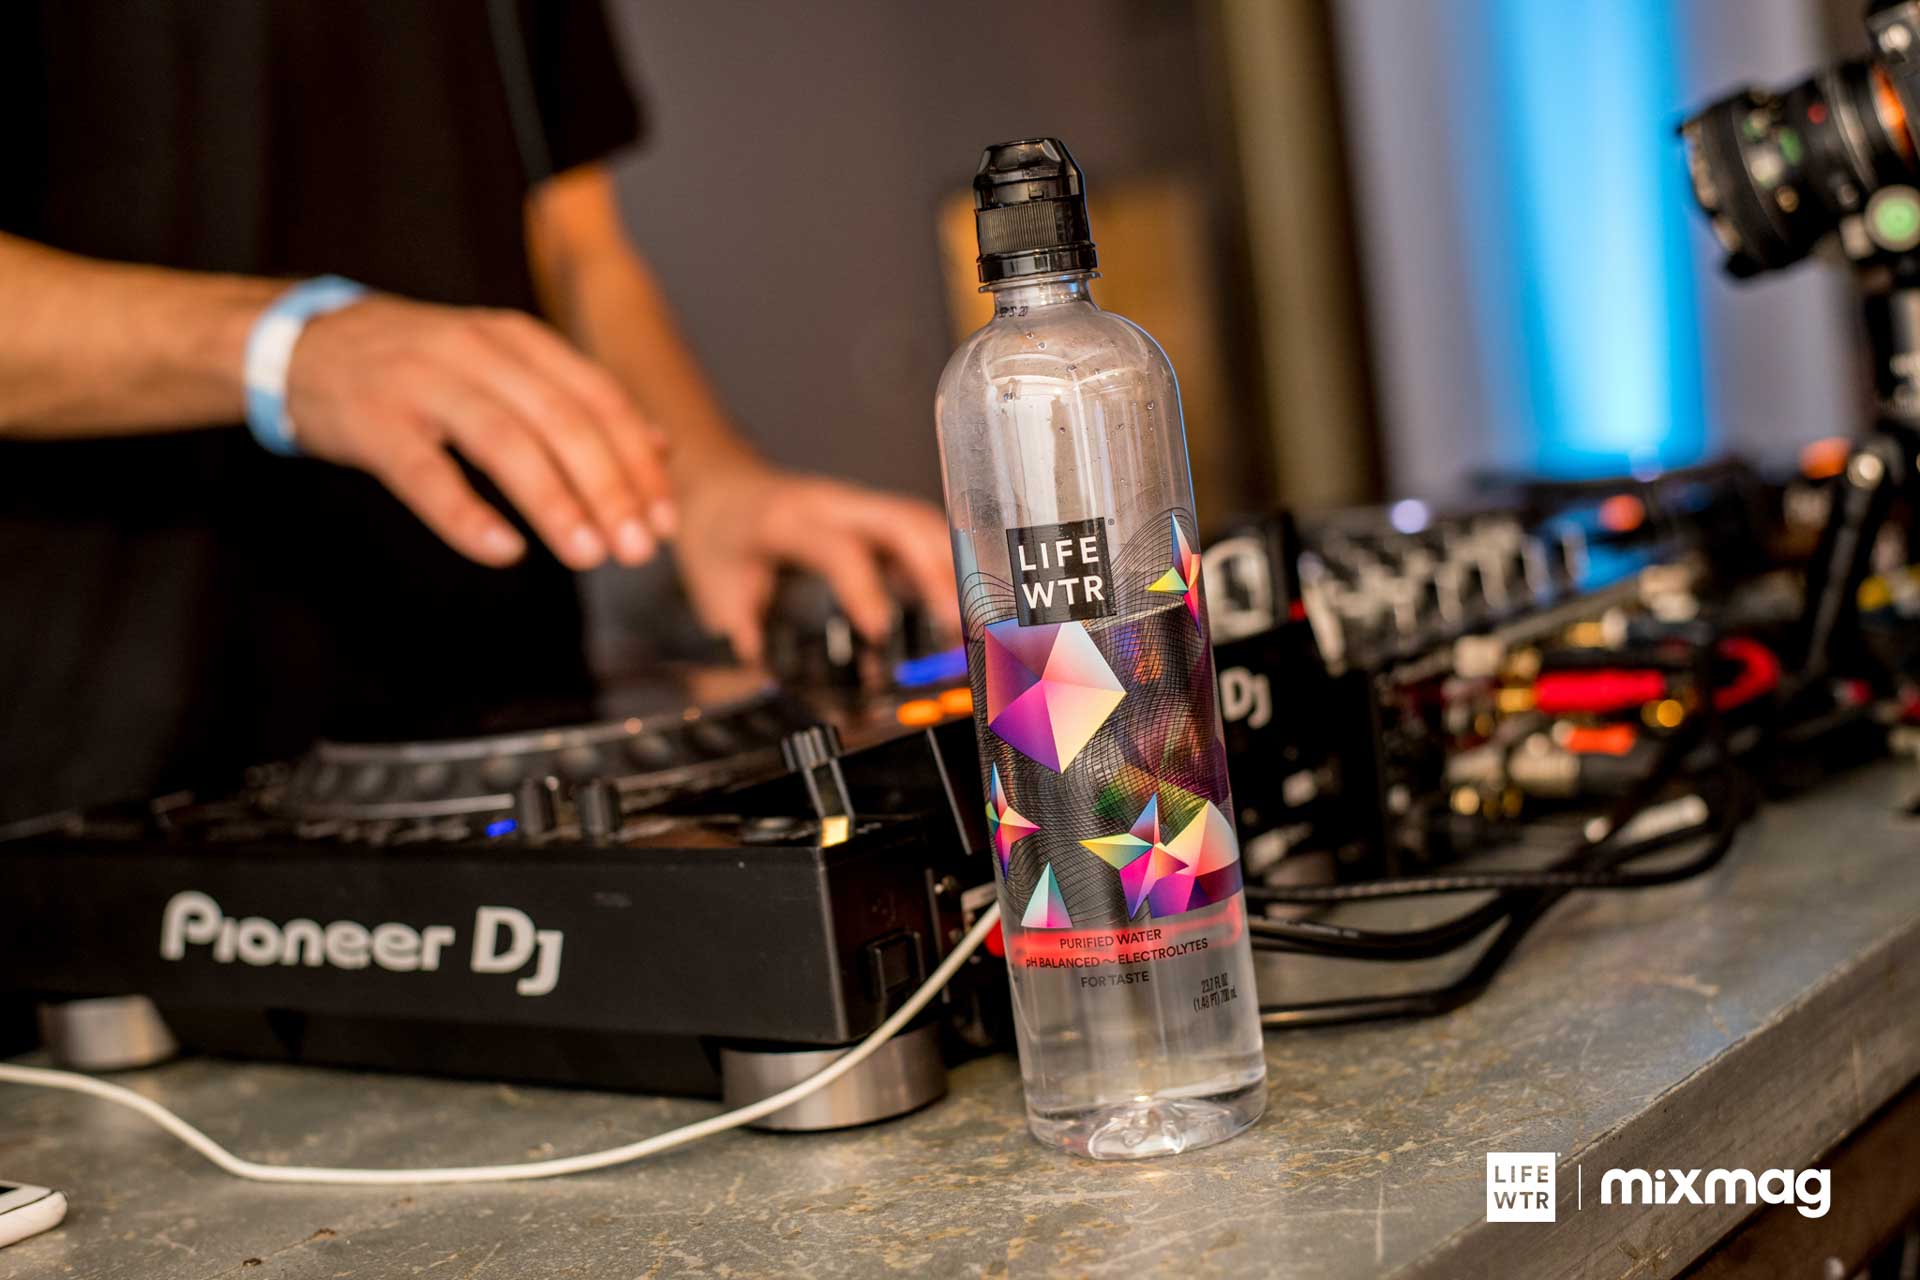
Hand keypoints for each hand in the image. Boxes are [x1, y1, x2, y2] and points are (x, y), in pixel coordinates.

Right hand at [285, 295, 673, 568]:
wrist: (301, 344)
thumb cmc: (420, 369)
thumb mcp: (504, 368)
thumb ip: (579, 403)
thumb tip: (662, 448)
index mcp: (518, 340)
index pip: (597, 399)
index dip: (637, 462)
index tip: (663, 520)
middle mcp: (476, 350)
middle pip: (560, 420)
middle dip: (608, 488)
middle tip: (636, 550)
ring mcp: (420, 381)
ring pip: (503, 440)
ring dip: (553, 501)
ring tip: (588, 554)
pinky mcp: (372, 421)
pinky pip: (425, 472)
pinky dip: (466, 514)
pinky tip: (503, 550)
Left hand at [673, 449, 957, 663]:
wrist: (717, 485)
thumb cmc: (719, 533)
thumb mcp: (712, 589)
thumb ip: (743, 635)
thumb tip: (766, 686)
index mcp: (787, 519)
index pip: (837, 546)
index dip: (862, 587)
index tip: (879, 631)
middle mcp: (833, 504)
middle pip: (901, 523)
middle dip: (938, 571)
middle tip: (963, 623)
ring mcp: (859, 505)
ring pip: (921, 523)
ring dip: (956, 564)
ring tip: (984, 613)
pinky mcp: (874, 516)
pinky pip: (921, 531)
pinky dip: (950, 560)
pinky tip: (971, 596)